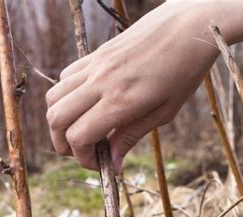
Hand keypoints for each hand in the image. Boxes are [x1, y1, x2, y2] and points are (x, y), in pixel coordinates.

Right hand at [46, 2, 217, 171]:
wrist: (188, 26)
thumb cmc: (183, 71)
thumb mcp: (163, 113)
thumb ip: (131, 136)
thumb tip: (113, 164)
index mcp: (120, 101)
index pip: (78, 136)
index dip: (83, 158)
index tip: (101, 164)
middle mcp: (101, 81)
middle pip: (57, 118)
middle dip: (63, 145)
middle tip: (85, 152)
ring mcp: (95, 65)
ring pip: (54, 97)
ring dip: (61, 121)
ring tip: (83, 130)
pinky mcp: (96, 54)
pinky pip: (66, 78)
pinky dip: (67, 97)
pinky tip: (89, 105)